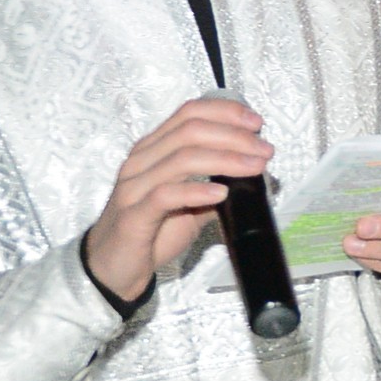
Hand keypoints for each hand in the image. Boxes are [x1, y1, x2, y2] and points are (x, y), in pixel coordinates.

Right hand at [85, 97, 273, 304]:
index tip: (257, 124)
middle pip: (190, 131)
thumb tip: (255, 175)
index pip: (189, 113)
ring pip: (182, 159)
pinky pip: (165, 195)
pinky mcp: (133, 216)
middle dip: (234, 136)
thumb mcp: (191, 205)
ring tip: (255, 167)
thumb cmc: (152, 231)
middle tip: (265, 150)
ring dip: (226, 159)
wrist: (114, 267)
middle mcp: (141, 162)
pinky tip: (222, 193)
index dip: (226, 113)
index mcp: (154, 150)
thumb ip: (216, 186)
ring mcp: (134, 187)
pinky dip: (197, 191)